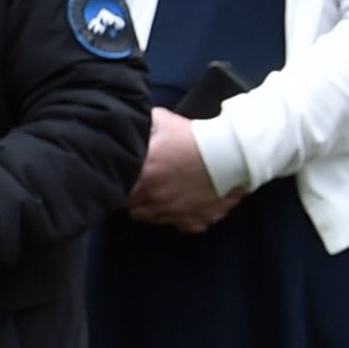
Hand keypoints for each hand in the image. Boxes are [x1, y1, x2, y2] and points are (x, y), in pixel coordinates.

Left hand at [129, 107, 242, 231]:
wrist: (229, 152)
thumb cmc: (193, 137)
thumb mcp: (161, 122)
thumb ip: (142, 124)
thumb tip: (132, 120)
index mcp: (142, 179)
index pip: (119, 191)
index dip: (120, 184)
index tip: (126, 177)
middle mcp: (156, 200)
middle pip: (135, 209)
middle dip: (136, 199)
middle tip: (143, 187)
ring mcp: (177, 212)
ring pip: (157, 219)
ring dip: (156, 210)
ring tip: (162, 197)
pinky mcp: (199, 217)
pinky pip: (186, 226)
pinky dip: (184, 219)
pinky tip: (185, 207)